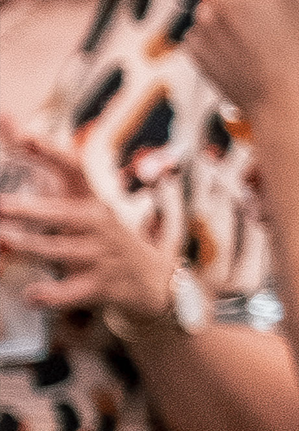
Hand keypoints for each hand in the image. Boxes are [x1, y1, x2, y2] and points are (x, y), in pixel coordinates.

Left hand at [0, 126, 177, 321]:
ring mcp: (100, 256)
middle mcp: (99, 224)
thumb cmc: (103, 239)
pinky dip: (52, 294)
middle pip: (64, 214)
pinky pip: (73, 292)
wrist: (152, 279)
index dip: (49, 152)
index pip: (73, 169)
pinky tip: (32, 294)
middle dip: (29, 209)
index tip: (24, 136)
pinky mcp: (99, 286)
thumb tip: (20, 138)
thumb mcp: (87, 210)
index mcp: (93, 201)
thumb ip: (53, 185)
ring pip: (62, 252)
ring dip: (32, 247)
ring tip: (4, 241)